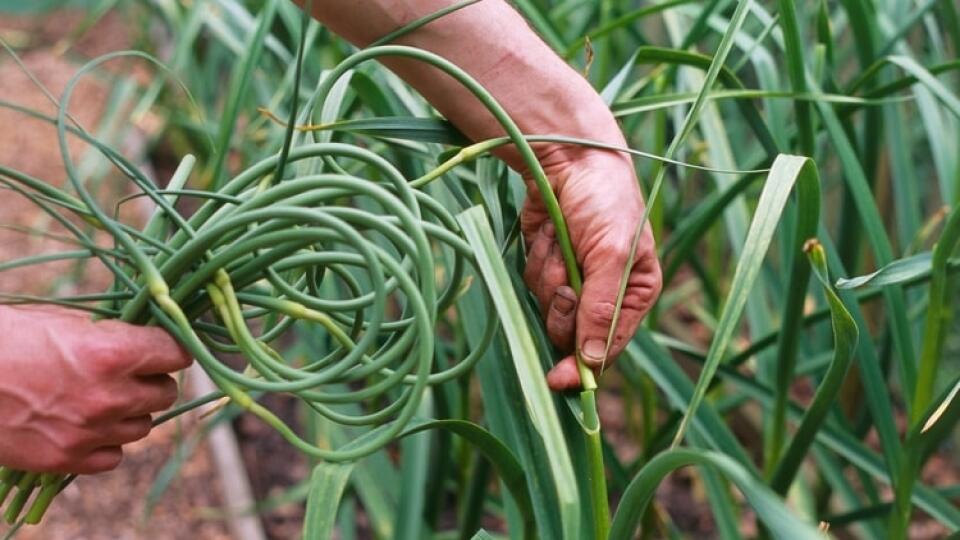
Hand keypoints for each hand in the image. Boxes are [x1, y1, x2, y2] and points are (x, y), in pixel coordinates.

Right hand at [0, 306, 191, 473]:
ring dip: (132, 412)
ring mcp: (88, 432)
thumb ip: (115, 335)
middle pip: (165, 392)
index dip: (171, 349)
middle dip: (152, 380)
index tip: (163, 348)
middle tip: (132, 372)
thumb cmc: (9, 336)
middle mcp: (109, 396)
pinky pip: (113, 457)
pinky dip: (107, 443)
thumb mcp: (67, 321)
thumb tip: (151, 337)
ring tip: (105, 397)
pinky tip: (89, 425)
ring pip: (144, 426)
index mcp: (113, 353)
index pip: (177, 354)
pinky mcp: (65, 459)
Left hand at [521, 149, 661, 390]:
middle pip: (571, 335)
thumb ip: (602, 308)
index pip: (608, 348)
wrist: (567, 156)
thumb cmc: (603, 199)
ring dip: (547, 274)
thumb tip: (593, 361)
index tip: (559, 381)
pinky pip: (530, 283)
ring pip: (546, 309)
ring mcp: (573, 280)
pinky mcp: (545, 265)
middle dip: (561, 306)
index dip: (583, 367)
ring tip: (560, 240)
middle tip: (566, 277)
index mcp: (636, 293)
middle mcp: (605, 294)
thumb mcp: (612, 252)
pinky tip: (547, 233)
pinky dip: (535, 259)